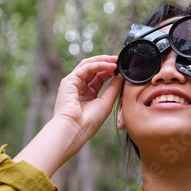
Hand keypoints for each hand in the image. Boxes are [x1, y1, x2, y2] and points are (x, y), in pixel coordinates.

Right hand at [14, 55, 123, 176]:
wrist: (74, 130)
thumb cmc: (89, 122)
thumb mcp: (106, 103)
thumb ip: (113, 88)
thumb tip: (121, 76)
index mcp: (86, 94)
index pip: (98, 77)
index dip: (109, 71)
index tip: (121, 69)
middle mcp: (79, 87)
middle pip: (93, 69)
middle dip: (106, 63)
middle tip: (118, 60)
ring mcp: (72, 83)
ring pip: (88, 65)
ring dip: (102, 61)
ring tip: (115, 60)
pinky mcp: (69, 81)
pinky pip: (85, 68)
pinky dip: (98, 64)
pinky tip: (109, 65)